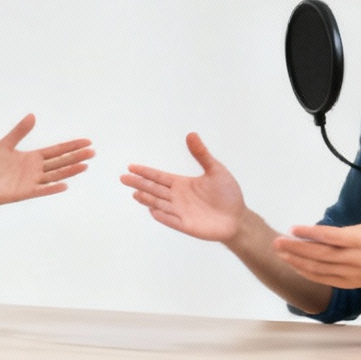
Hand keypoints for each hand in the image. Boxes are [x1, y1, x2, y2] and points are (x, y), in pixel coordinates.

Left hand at [0, 115, 94, 207]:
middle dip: (76, 156)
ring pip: (55, 175)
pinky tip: (64, 185)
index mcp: (33, 157)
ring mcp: (32, 181)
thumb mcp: (5, 145)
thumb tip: (32, 116)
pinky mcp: (25, 192)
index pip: (57, 150)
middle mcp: (36, 169)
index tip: (87, 142)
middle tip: (93, 152)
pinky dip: (53, 188)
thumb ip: (19, 132)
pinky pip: (42, 190)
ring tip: (85, 166)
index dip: (71, 146)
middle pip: (60, 162)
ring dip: (70, 171)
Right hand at [121, 133, 246, 242]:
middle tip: (123, 178)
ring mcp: (180, 212)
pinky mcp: (187, 225)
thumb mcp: (216, 170)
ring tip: (135, 193)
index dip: (145, 172)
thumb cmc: (227, 194)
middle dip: (139, 183)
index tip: (131, 167)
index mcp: (181, 184)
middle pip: (154, 189)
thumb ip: (201, 154)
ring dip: (147, 199)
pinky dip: (162, 216)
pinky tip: (152, 210)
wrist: (237, 218)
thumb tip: (191, 134)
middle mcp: (177, 197)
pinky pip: (172, 220)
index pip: (159, 177)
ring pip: (160, 203)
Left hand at [272, 175, 360, 287]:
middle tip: (277, 241)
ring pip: (319, 269)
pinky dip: (307, 273)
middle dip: (296, 248)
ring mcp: (351, 273)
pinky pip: (323, 279)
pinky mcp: (348, 283)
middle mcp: (355, 259)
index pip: (332, 237)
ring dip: (297, 261)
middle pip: (321, 255)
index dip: (311, 234)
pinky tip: (294, 264)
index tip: (293, 228)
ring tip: (280, 252)